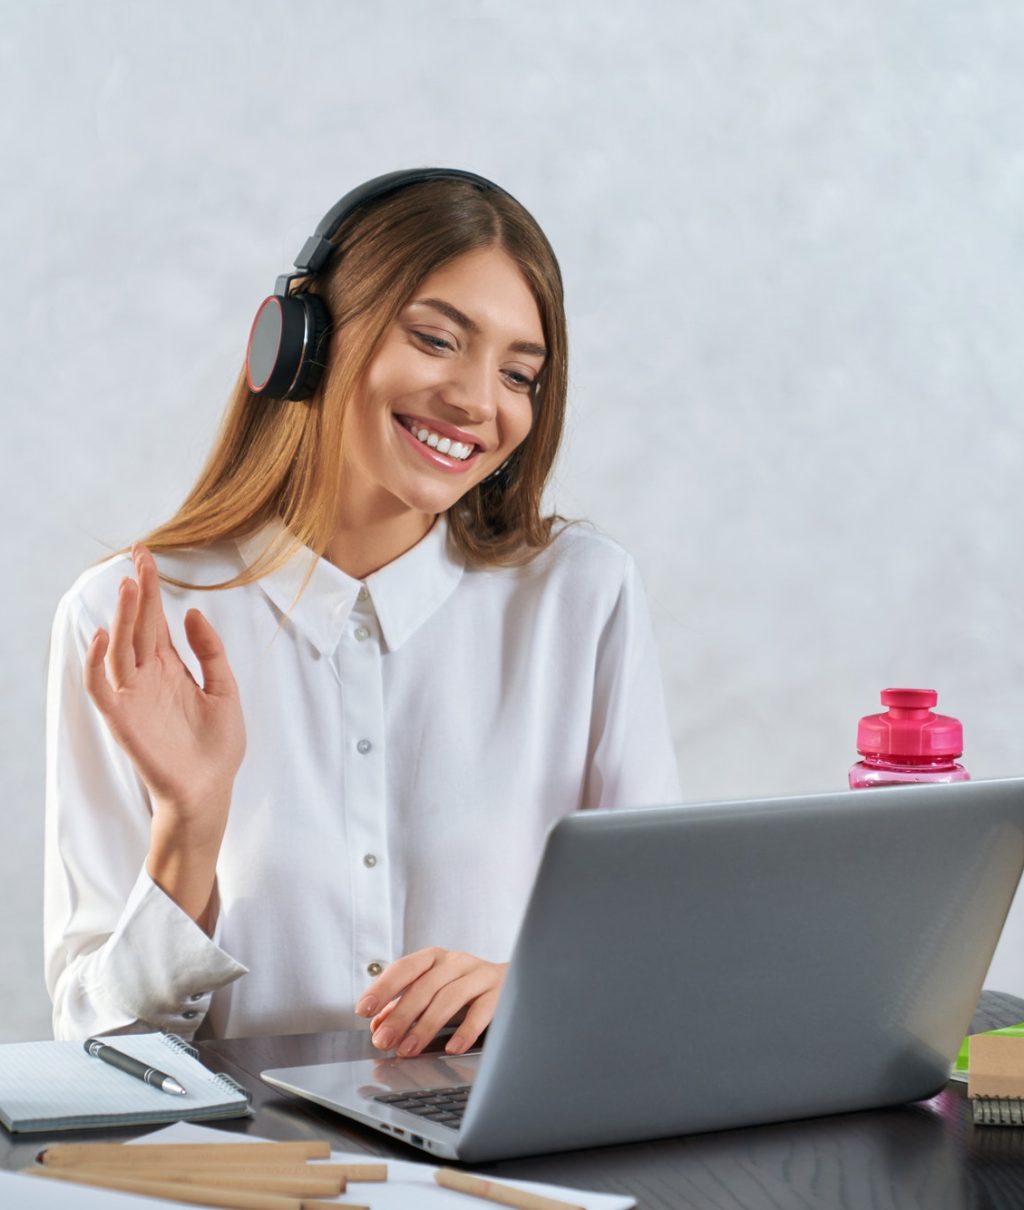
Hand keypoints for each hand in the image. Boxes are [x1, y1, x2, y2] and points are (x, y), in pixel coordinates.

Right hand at [83, 543, 245, 843]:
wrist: (211, 789)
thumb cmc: (218, 745)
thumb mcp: (226, 690)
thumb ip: (211, 652)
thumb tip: (195, 612)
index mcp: (172, 666)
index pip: (157, 619)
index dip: (151, 587)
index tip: (147, 555)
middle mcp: (148, 676)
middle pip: (138, 625)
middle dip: (137, 591)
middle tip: (138, 556)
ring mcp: (133, 695)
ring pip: (120, 647)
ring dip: (122, 617)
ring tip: (129, 586)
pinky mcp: (122, 718)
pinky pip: (102, 685)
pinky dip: (96, 661)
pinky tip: (104, 635)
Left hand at [355, 948, 507, 1057]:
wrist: (517, 979)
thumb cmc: (465, 987)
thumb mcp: (433, 990)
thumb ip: (404, 1006)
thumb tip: (377, 1025)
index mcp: (435, 958)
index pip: (405, 968)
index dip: (383, 987)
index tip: (364, 1009)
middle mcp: (456, 961)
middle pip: (425, 985)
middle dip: (401, 1015)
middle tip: (383, 1040)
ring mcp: (480, 974)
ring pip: (450, 997)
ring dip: (426, 1026)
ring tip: (408, 1049)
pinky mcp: (500, 991)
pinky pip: (483, 1010)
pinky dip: (466, 1030)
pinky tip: (452, 1048)